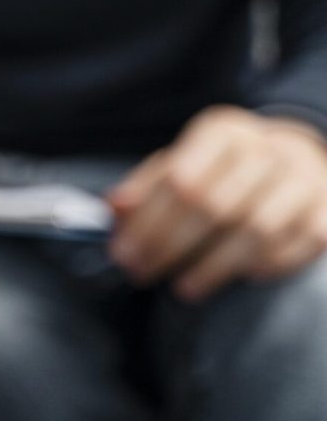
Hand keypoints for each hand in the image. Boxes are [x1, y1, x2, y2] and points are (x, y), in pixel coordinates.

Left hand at [108, 106, 326, 300]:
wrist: (296, 161)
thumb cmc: (224, 170)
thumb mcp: (182, 164)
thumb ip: (146, 187)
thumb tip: (114, 207)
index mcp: (225, 132)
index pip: (180, 178)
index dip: (148, 222)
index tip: (123, 254)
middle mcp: (270, 148)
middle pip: (212, 205)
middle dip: (169, 247)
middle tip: (143, 274)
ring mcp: (305, 178)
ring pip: (254, 230)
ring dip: (212, 267)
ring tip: (183, 288)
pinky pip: (294, 246)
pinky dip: (262, 267)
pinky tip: (238, 278)